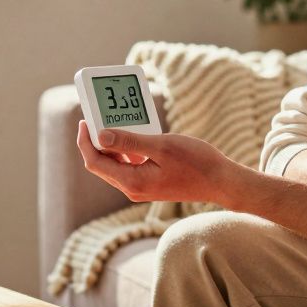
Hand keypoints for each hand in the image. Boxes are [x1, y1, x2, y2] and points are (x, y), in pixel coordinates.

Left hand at [75, 121, 236, 203]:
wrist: (221, 181)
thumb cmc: (196, 162)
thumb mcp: (161, 146)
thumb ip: (129, 142)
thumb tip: (100, 136)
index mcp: (132, 182)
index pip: (95, 163)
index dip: (85, 141)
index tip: (85, 120)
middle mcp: (132, 189)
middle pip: (102, 165)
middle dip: (95, 141)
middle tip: (96, 117)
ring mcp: (141, 188)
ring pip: (114, 165)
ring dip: (111, 145)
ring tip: (113, 122)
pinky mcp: (149, 184)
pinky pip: (128, 166)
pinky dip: (125, 150)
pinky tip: (133, 135)